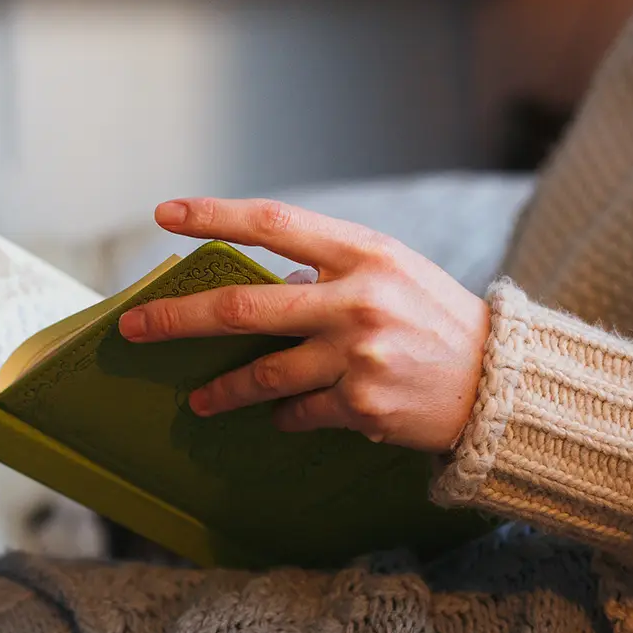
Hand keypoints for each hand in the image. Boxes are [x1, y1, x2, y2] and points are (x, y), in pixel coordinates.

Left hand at [117, 198, 490, 452]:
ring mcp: (357, 354)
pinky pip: (298, 411)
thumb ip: (330, 271)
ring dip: (222, 390)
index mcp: (362, 252)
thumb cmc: (437, 319)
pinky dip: (284, 415)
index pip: (271, 223)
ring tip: (199, 399)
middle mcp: (356, 298)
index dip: (212, 216)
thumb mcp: (392, 274)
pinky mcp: (360, 404)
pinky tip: (283, 417)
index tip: (163, 215)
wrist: (499, 384)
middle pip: (242, 307)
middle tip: (134, 327)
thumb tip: (269, 281)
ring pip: (262, 373)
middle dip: (178, 318)